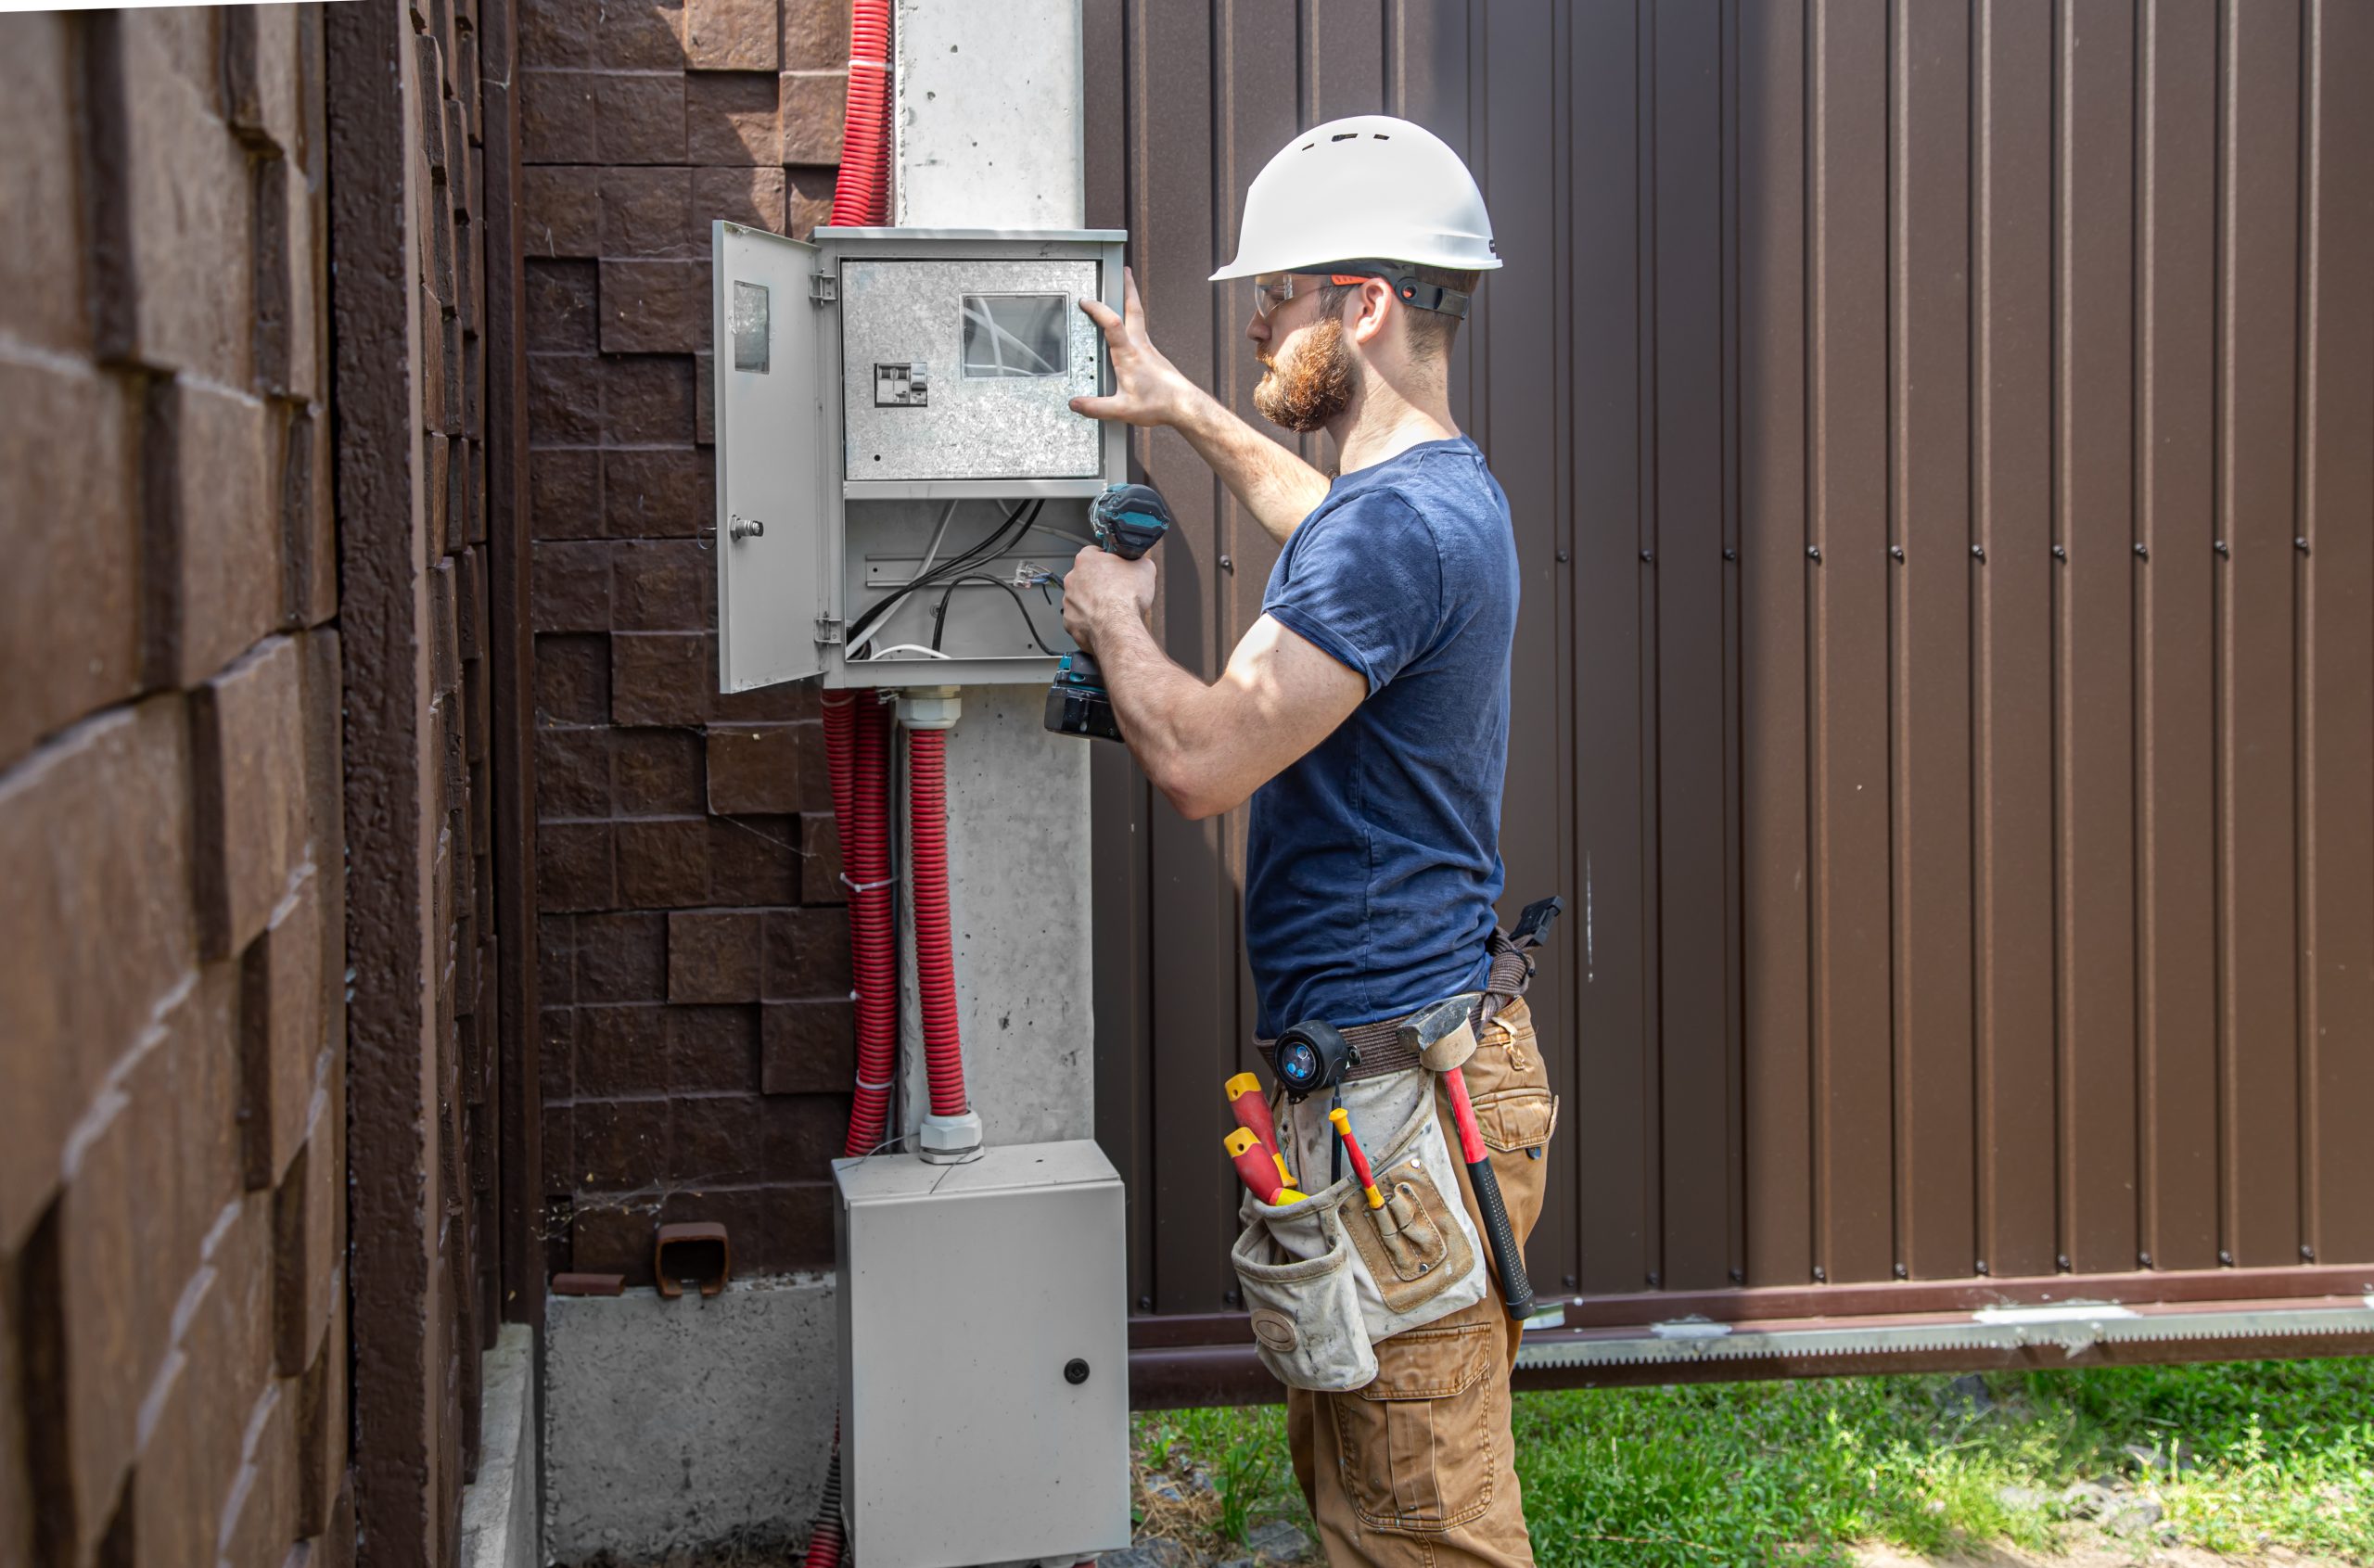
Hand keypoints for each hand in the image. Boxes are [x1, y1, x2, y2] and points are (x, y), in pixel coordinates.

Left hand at [1060, 546, 1157, 653]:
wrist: (1118, 627)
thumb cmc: (1127, 597)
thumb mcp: (1145, 568)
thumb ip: (1139, 561)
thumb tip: (1140, 564)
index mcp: (1086, 560)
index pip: (1095, 552)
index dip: (1109, 560)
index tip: (1117, 567)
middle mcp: (1072, 579)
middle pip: (1086, 577)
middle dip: (1100, 583)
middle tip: (1117, 590)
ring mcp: (1068, 601)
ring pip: (1081, 599)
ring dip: (1094, 602)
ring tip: (1112, 609)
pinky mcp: (1069, 622)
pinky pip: (1080, 619)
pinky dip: (1090, 621)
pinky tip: (1105, 622)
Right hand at [1070, 267, 1195, 427]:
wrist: (1185, 406)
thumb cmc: (1160, 404)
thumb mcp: (1122, 409)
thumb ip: (1096, 407)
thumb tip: (1075, 404)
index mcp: (1129, 354)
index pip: (1111, 322)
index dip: (1097, 309)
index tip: (1085, 301)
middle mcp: (1141, 346)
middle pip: (1134, 308)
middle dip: (1128, 287)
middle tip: (1125, 271)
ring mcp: (1150, 349)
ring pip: (1139, 318)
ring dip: (1131, 303)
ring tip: (1125, 294)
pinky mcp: (1155, 356)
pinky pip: (1142, 333)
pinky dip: (1134, 323)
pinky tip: (1131, 331)